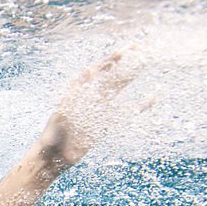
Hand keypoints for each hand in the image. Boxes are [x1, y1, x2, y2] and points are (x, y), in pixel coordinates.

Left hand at [37, 48, 140, 169]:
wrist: (54, 156)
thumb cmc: (53, 134)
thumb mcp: (62, 113)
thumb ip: (74, 95)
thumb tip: (87, 72)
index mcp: (80, 92)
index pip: (99, 70)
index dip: (112, 59)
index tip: (126, 50)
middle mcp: (92, 97)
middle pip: (112, 75)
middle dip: (126, 62)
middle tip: (141, 48)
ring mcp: (101, 109)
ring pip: (120, 87)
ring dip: (132, 75)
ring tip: (146, 61)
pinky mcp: (107, 123)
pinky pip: (127, 112)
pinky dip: (141, 105)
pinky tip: (153, 98)